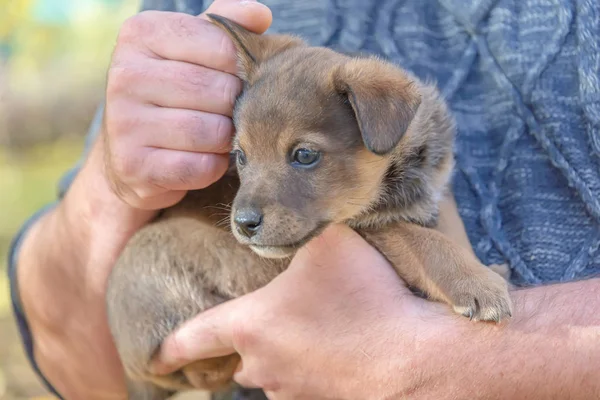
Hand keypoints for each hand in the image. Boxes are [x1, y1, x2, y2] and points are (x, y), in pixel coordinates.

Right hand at [103, 0, 271, 209]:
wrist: (130, 157)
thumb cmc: (174, 95)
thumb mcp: (193, 52)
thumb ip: (224, 29)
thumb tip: (260, 15)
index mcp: (142, 33)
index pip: (224, 47)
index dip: (242, 71)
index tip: (234, 80)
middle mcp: (125, 73)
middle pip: (221, 91)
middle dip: (235, 108)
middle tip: (225, 115)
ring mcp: (124, 122)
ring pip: (213, 132)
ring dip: (225, 140)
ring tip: (214, 137)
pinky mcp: (133, 165)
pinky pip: (201, 166)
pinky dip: (212, 167)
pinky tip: (200, 159)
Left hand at [153, 224, 599, 399]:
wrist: (418, 355)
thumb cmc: (366, 297)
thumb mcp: (328, 244)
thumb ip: (297, 229)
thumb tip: (288, 218)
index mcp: (251, 326)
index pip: (190, 340)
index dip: (168, 348)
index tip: (152, 357)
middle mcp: (263, 366)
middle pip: (239, 351)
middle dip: (249, 332)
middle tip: (274, 310)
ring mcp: (293, 390)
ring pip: (274, 366)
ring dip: (284, 346)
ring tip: (317, 321)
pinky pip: (304, 378)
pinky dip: (311, 361)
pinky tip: (340, 340)